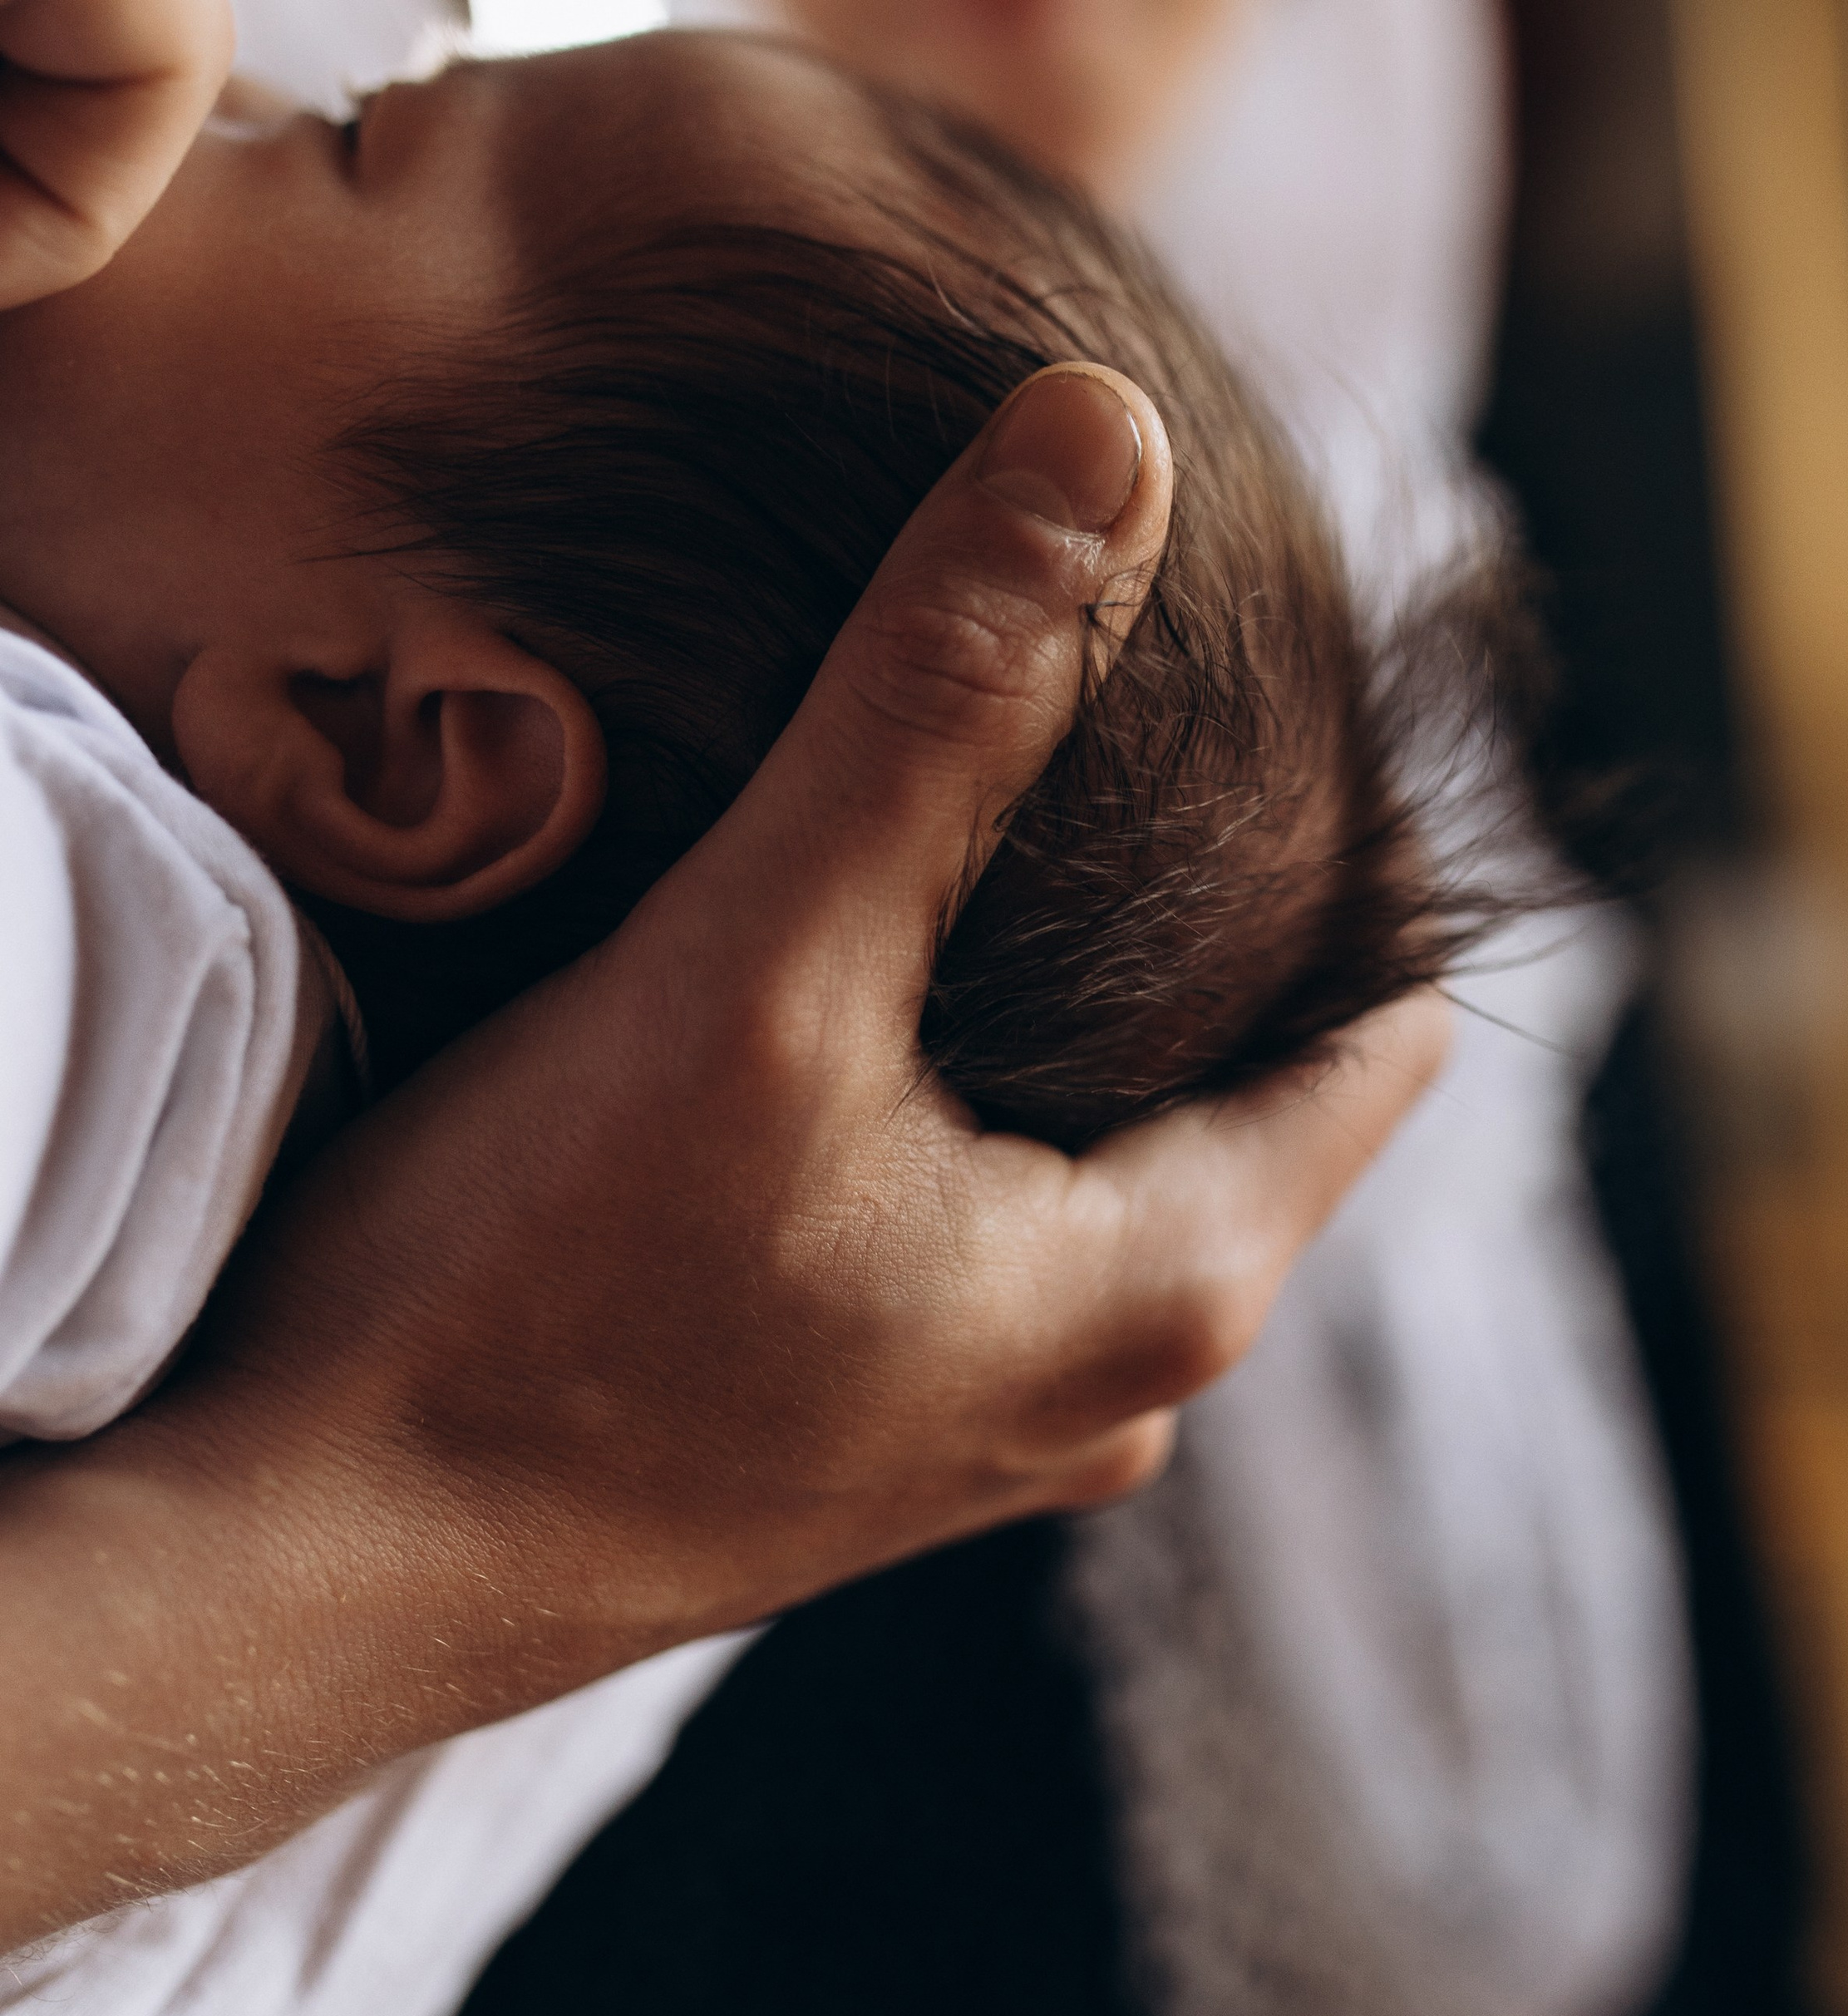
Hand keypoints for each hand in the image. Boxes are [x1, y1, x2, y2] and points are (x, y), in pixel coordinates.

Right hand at [0, 367, 1447, 1936]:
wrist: (298, 1572)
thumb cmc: (532, 1296)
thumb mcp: (761, 966)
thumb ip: (943, 705)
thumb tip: (1104, 443)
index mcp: (1167, 1289)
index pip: (1382, 1036)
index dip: (1352, 851)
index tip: (1280, 686)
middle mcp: (1107, 1388)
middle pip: (1246, 1094)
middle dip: (1210, 920)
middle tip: (1128, 711)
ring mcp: (975, 1426)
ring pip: (1097, 1161)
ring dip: (1067, 1012)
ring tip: (992, 832)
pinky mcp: (845, 1427)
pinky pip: (976, 1223)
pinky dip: (957, 1101)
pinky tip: (853, 1011)